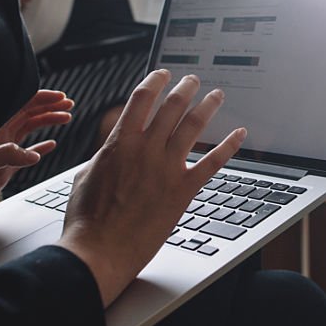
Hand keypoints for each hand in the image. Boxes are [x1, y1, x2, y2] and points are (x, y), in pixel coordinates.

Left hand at [0, 89, 73, 151]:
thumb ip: (3, 156)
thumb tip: (32, 153)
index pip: (19, 107)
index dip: (40, 98)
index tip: (59, 97)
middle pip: (27, 114)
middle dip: (48, 106)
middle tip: (69, 104)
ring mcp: (0, 155)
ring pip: (29, 130)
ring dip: (48, 121)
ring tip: (66, 117)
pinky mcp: (2, 171)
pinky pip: (26, 154)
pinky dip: (41, 146)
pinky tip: (51, 144)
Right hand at [55, 70, 245, 306]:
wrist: (99, 251)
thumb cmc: (87, 220)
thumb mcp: (86, 175)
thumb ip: (105, 156)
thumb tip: (113, 148)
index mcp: (119, 143)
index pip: (142, 99)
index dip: (155, 82)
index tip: (163, 74)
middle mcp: (146, 149)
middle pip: (172, 107)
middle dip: (185, 88)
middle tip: (193, 80)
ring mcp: (166, 168)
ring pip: (193, 126)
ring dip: (208, 106)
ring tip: (216, 95)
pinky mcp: (183, 190)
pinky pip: (212, 162)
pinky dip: (228, 146)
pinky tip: (239, 135)